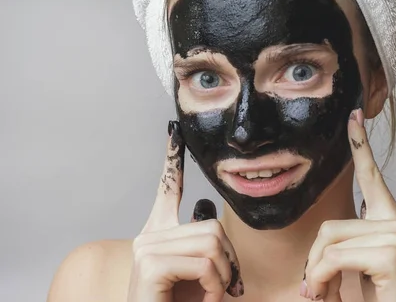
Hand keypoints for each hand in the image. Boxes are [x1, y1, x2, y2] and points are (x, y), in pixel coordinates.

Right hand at [127, 121, 243, 301]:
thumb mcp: (201, 273)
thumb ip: (206, 245)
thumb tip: (206, 207)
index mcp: (160, 233)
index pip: (166, 188)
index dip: (172, 159)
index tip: (174, 130)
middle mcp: (149, 235)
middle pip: (212, 225)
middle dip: (229, 260)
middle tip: (224, 285)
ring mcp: (146, 248)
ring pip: (211, 243)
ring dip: (223, 276)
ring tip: (212, 294)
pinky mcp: (150, 264)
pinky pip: (203, 262)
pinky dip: (215, 286)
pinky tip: (205, 299)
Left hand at [303, 109, 395, 301]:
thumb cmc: (387, 300)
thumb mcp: (363, 269)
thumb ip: (347, 248)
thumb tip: (319, 250)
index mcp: (392, 221)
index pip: (372, 176)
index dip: (359, 145)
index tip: (353, 116)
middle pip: (330, 225)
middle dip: (314, 261)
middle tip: (314, 291)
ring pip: (329, 241)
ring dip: (317, 275)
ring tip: (323, 297)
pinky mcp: (390, 253)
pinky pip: (334, 258)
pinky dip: (322, 280)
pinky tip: (331, 297)